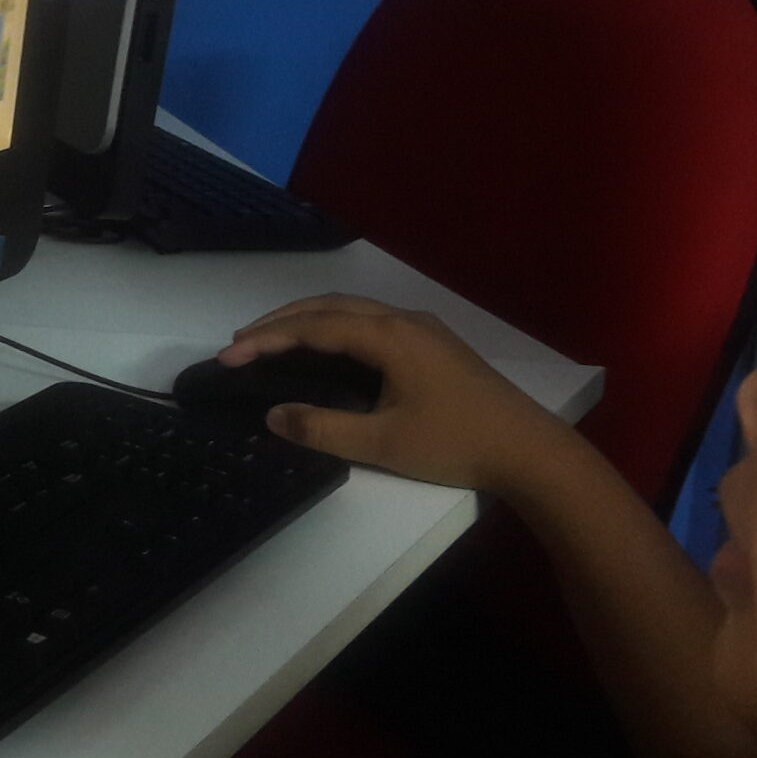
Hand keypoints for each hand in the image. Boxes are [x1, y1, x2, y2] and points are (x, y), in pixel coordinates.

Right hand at [220, 295, 598, 512]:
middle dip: (282, 321)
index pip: (314, 327)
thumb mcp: (383, 445)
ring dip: (309, 320)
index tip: (228, 356)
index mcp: (389, 336)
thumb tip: (271, 414)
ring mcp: (423, 329)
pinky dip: (335, 327)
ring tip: (272, 340)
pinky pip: (371, 321)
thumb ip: (323, 428)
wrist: (528, 450)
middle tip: (240, 342)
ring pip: (353, 310)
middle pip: (330, 307)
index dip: (267, 340)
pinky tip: (326, 348)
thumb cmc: (455, 445)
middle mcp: (404, 320)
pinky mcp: (434, 345)